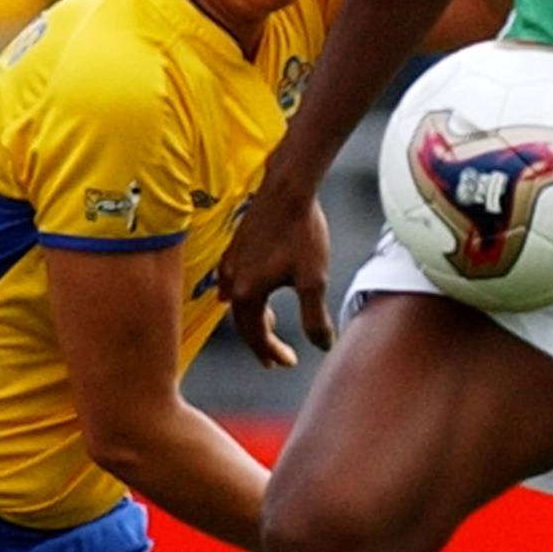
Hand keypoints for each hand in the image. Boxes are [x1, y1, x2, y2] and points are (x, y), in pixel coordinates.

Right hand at [217, 183, 333, 366]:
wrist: (288, 188)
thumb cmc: (302, 233)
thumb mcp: (313, 280)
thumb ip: (314, 317)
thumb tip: (321, 345)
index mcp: (247, 293)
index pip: (256, 336)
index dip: (273, 353)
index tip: (290, 363)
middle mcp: (232, 280)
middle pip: (243, 323)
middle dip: (260, 342)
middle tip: (276, 359)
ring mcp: (231, 262)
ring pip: (237, 301)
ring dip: (253, 318)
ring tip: (270, 326)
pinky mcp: (235, 245)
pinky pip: (233, 281)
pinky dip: (243, 295)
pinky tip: (248, 291)